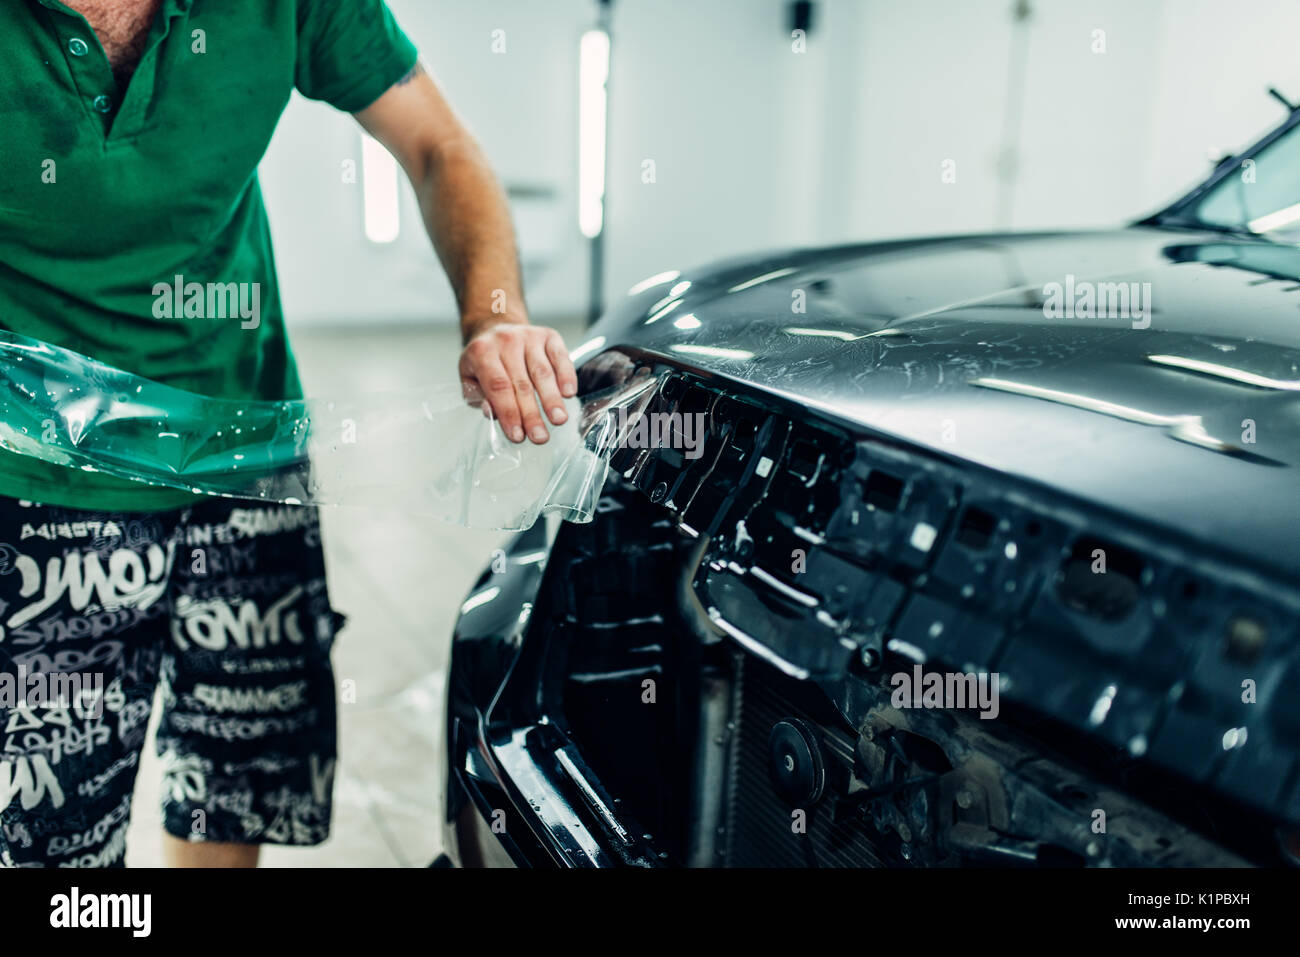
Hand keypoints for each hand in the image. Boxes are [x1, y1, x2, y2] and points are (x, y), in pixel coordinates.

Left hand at [458, 319, 577, 443]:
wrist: (496, 327)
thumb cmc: (485, 360)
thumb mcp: (471, 378)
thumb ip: (479, 397)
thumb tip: (493, 413)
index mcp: (482, 352)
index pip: (497, 386)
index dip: (509, 412)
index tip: (518, 436)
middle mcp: (506, 341)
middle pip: (522, 383)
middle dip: (532, 414)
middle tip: (540, 437)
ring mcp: (529, 336)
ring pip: (542, 372)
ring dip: (552, 399)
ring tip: (558, 420)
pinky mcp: (549, 336)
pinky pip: (560, 357)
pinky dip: (566, 375)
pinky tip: (569, 394)